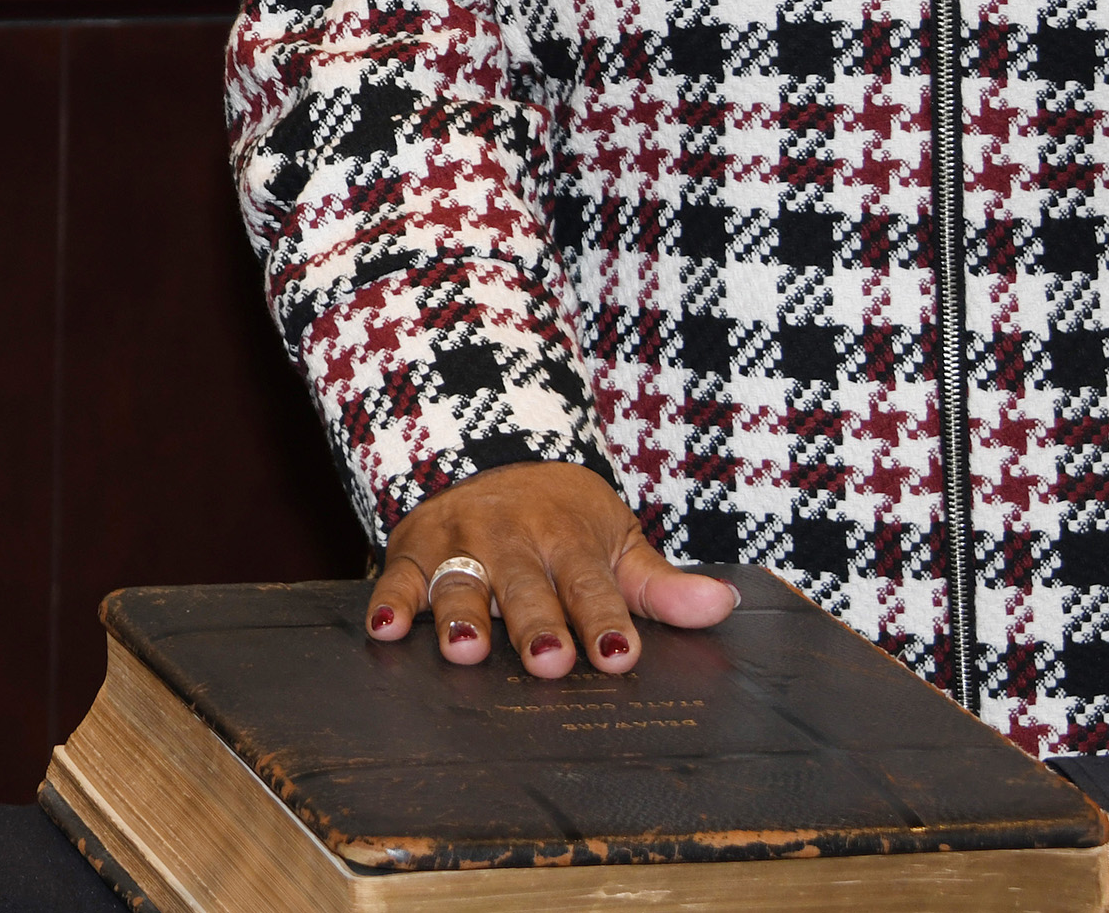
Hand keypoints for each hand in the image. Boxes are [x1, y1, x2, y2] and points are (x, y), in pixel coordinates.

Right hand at [367, 463, 739, 676]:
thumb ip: (661, 584)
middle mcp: (513, 537)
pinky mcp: (414, 547)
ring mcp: (461, 540)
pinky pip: (400, 575)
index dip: (604, 621)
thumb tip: (722, 606)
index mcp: (567, 536)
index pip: (590, 584)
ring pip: (461, 580)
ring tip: (467, 649)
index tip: (619, 658)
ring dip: (462, 614)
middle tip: (547, 660)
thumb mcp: (617, 538)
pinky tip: (387, 628)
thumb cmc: (564, 517)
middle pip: (526, 585)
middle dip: (536, 622)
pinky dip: (392, 599)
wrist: (491, 449)